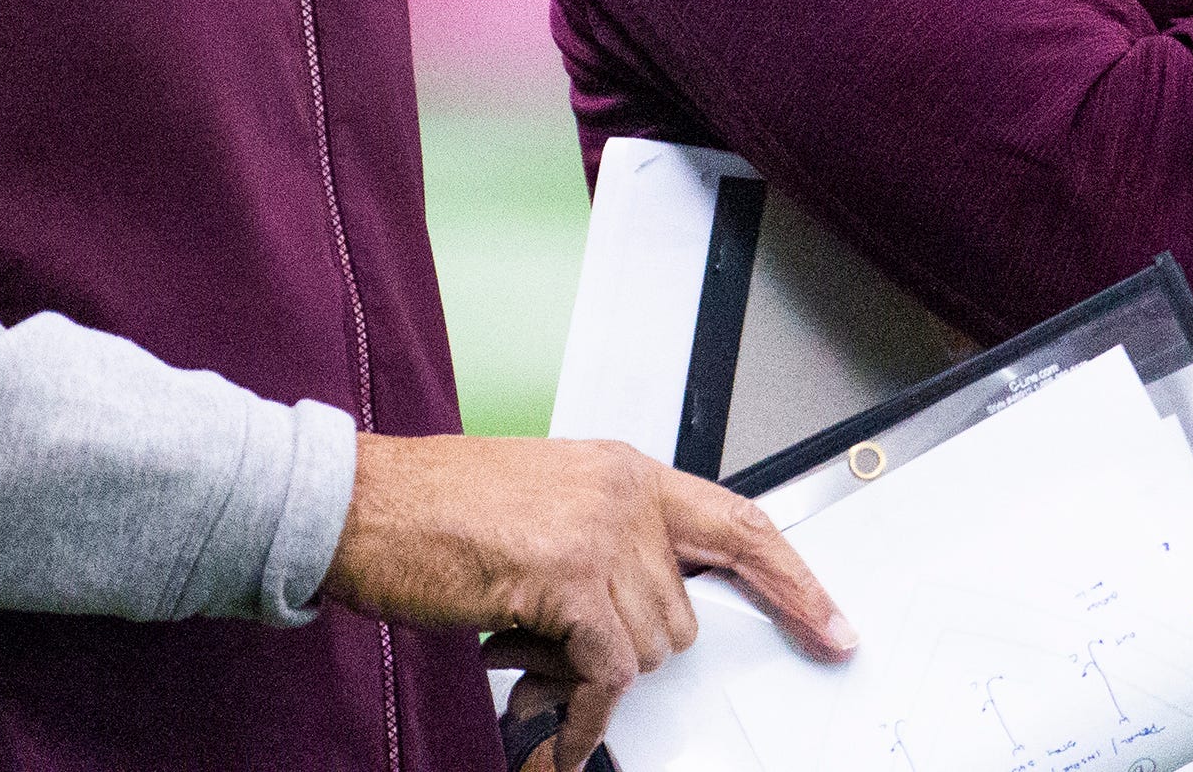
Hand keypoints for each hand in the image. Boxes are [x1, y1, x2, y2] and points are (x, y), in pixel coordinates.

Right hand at [327, 433, 852, 767]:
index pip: (741, 523)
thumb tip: (647, 626)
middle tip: (547, 645)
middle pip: (683, 612)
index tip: (834, 626)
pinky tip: (550, 721)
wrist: (359, 504)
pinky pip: (610, 672)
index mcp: (625, 470)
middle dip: (626, 649)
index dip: (795, 580)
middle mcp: (626, 493)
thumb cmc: (433, 512)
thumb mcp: (543, 509)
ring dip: (586, 669)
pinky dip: (581, 711)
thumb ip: (607, 549)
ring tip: (517, 638)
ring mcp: (603, 532)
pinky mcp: (571, 578)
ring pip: (650, 647)